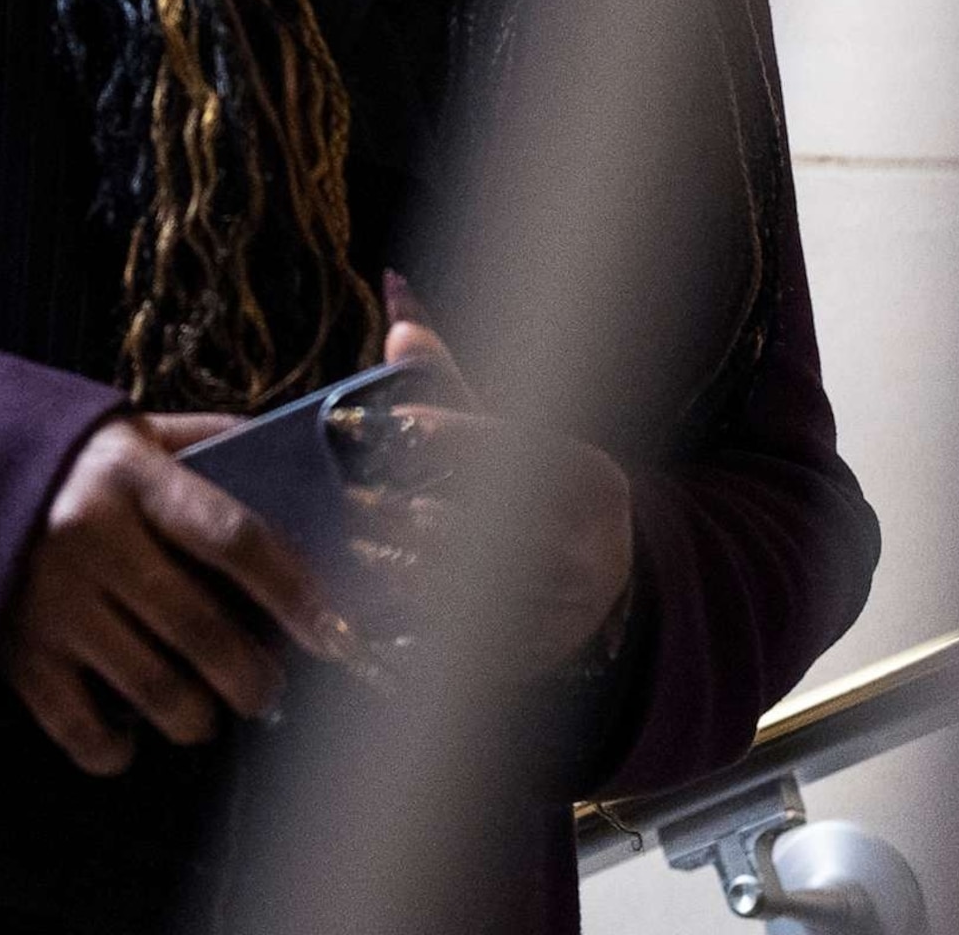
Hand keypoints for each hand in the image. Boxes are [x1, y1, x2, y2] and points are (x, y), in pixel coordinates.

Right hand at [1, 414, 343, 776]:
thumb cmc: (56, 459)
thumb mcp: (123, 430)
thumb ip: (199, 440)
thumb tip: (287, 445)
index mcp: (130, 478)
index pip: (233, 538)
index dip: (296, 592)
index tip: (337, 633)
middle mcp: (93, 538)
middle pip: (201, 627)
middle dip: (252, 675)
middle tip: (266, 689)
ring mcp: (52, 600)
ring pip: (153, 687)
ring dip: (197, 716)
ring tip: (205, 713)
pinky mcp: (16, 651)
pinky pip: (80, 727)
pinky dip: (116, 750)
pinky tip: (130, 739)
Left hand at [349, 297, 633, 671]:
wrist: (606, 588)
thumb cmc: (536, 492)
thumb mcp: (511, 434)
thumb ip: (449, 382)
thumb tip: (396, 305)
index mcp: (590, 478)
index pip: (516, 449)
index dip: (452, 434)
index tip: (395, 425)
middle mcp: (593, 542)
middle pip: (493, 521)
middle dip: (416, 510)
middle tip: (353, 499)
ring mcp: (573, 604)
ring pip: (482, 583)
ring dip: (411, 570)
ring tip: (356, 551)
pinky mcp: (545, 652)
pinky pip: (475, 638)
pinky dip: (424, 624)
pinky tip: (378, 609)